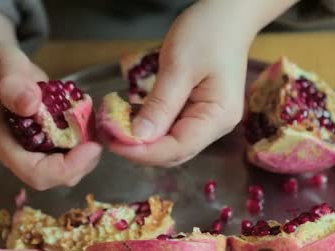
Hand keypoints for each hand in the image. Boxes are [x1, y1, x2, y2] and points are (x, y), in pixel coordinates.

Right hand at [0, 43, 101, 189]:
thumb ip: (11, 85)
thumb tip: (31, 105)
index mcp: (3, 144)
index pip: (35, 173)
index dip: (66, 168)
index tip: (91, 146)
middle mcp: (20, 152)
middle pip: (55, 177)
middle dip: (82, 162)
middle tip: (98, 134)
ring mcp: (34, 147)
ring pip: (67, 167)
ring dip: (87, 151)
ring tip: (94, 122)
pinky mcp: (47, 139)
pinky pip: (71, 150)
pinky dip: (86, 138)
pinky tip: (89, 116)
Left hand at [109, 1, 249, 166]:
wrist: (228, 14)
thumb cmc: (208, 33)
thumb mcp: (179, 66)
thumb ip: (160, 105)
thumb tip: (138, 138)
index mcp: (218, 117)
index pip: (178, 148)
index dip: (145, 152)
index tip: (114, 143)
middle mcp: (215, 126)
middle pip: (175, 151)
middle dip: (141, 149)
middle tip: (107, 136)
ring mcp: (208, 120)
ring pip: (171, 143)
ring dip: (143, 140)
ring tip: (113, 127)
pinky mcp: (197, 112)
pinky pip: (171, 128)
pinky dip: (150, 127)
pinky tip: (129, 119)